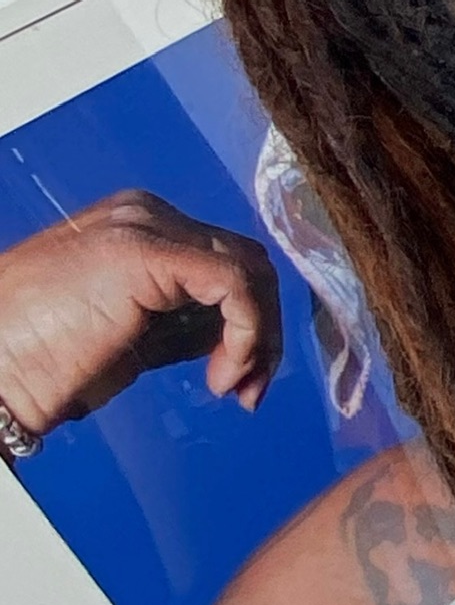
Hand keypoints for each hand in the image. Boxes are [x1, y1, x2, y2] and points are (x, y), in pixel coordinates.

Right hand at [0, 190, 283, 438]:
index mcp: (140, 225)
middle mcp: (147, 214)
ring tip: (233, 388)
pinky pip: (234, 283)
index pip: (226, 261)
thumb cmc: (42, 364)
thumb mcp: (132, 338)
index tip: (239, 380)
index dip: (249, 321)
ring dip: (259, 338)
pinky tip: (221, 374)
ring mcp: (146, 226)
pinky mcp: (147, 251)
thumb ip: (183, 324)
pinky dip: (246, 332)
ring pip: (249, 271)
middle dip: (262, 330)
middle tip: (249, 390)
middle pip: (245, 262)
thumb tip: (235, 336)